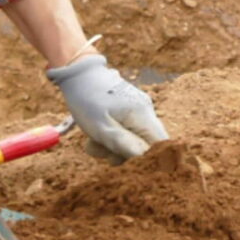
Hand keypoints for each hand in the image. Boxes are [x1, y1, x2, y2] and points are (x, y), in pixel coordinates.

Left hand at [47, 54, 167, 163]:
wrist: (78, 74)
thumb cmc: (87, 100)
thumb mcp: (101, 127)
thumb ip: (123, 144)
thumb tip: (144, 159)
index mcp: (142, 114)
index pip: (161, 145)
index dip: (151, 159)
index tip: (130, 165)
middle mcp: (146, 112)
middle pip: (147, 146)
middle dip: (125, 155)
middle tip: (103, 150)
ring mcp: (139, 112)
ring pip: (134, 142)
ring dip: (113, 148)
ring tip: (94, 141)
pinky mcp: (130, 112)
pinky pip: (127, 133)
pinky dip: (112, 139)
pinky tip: (97, 136)